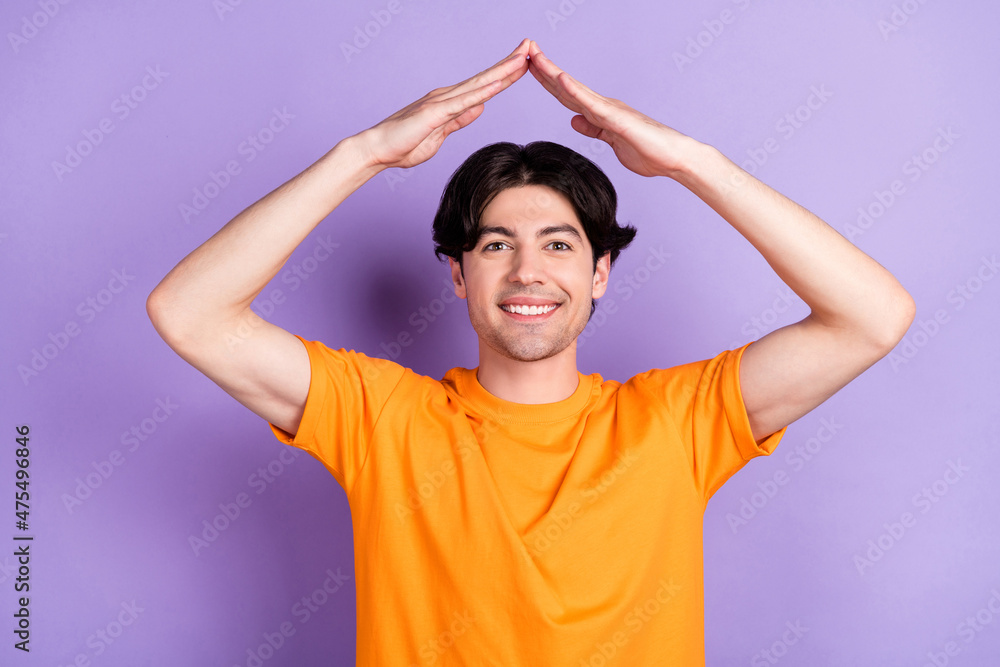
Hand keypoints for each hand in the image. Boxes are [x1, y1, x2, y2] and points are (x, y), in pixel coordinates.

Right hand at [358, 39, 530, 169]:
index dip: (505, 74)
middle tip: (531, 45)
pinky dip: (482, 93)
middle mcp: (447, 96)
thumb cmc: (404, 144)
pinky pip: (463, 102)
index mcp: (449, 102)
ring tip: (523, 58)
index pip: (484, 86)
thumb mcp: (441, 134)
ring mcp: (441, 102)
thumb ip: (460, 119)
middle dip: (510, 63)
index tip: (525, 62)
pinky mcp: (434, 114)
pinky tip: (498, 85)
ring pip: (479, 84)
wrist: (377, 149)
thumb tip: (480, 107)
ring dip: (502, 71)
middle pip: (486, 78)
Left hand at [526, 40, 695, 177]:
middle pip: (565, 86)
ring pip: (574, 88)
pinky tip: (560, 78)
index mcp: (599, 113)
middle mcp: (602, 106)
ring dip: (553, 72)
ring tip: (535, 56)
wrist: (673, 158)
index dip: (547, 81)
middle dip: (544, 69)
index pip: (566, 95)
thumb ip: (594, 129)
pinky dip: (574, 90)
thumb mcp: (611, 141)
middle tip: (525, 49)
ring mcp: (609, 110)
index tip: (529, 67)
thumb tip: (574, 120)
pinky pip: (591, 103)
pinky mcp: (616, 119)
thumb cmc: (648, 152)